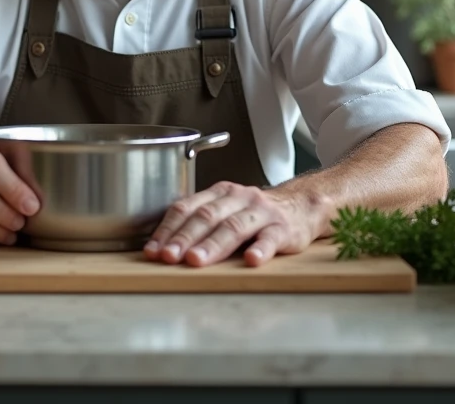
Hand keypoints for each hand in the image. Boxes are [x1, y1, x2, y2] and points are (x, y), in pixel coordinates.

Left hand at [143, 182, 330, 266]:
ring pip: (234, 227)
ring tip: (196, 261)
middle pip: (207, 216)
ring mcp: (262, 212)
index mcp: (219, 193)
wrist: (301, 206)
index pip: (187, 208)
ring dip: (212, 245)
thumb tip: (162, 249)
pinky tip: (251, 260)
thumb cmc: (255, 215)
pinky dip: (261, 249)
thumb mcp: (226, 210)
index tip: (153, 250)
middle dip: (184, 238)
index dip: (168, 229)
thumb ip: (199, 223)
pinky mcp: (284, 229)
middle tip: (169, 257)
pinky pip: (271, 238)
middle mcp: (238, 198)